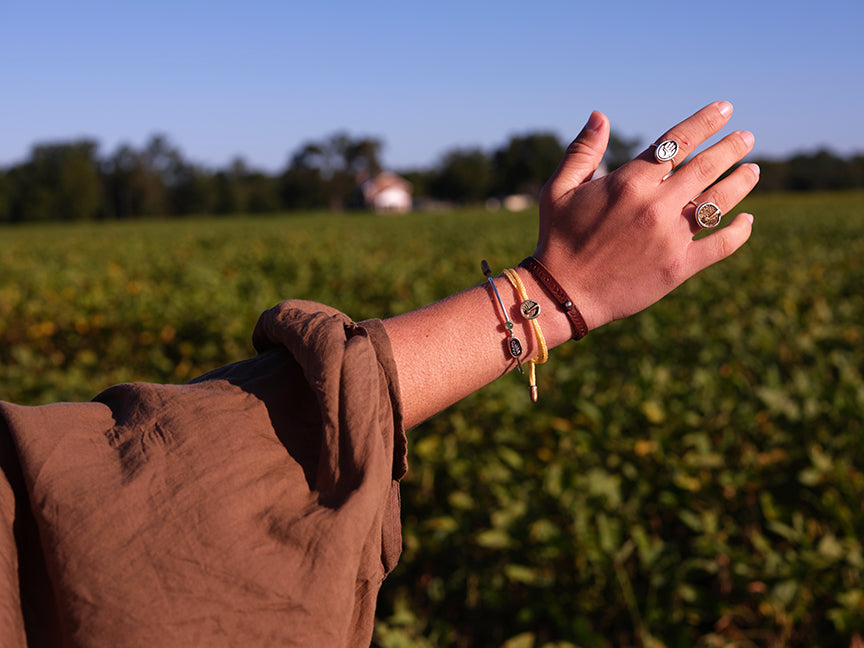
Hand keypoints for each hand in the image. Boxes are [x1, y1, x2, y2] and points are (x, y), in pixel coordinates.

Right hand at [534, 101, 759, 329]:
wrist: (562, 293)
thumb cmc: (557, 238)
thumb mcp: (559, 189)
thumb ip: (583, 151)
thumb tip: (600, 115)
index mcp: (629, 182)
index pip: (677, 142)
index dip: (705, 122)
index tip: (725, 109)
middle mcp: (655, 205)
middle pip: (706, 167)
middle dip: (731, 147)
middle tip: (746, 138)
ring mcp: (670, 236)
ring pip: (719, 201)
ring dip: (741, 182)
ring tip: (752, 170)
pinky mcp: (678, 266)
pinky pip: (721, 245)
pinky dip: (739, 232)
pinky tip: (747, 221)